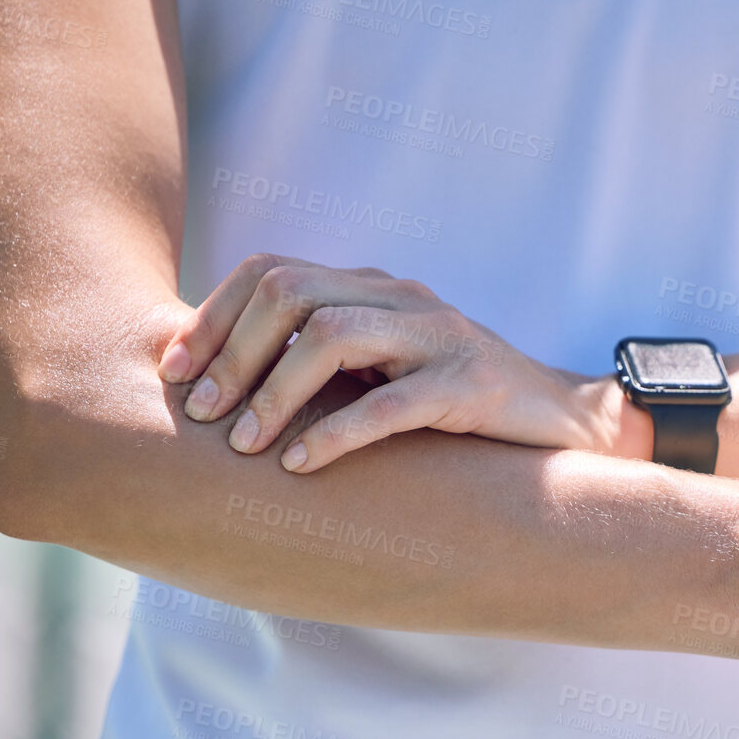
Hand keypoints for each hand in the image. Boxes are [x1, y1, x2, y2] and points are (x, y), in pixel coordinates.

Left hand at [158, 255, 649, 471]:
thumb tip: (223, 390)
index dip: (213, 316)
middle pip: (292, 293)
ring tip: (243, 445)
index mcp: (375, 288)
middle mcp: (403, 299)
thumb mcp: (387, 370)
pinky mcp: (471, 388)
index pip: (273, 272)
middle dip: (233, 352)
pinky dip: (337, 434)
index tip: (172, 371)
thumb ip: (327, 364)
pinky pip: (391, 403)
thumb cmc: (460, 405)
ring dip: (275, 391)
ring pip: (333, 336)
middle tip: (199, 411)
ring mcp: (441, 338)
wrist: (566, 420)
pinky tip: (302, 466)